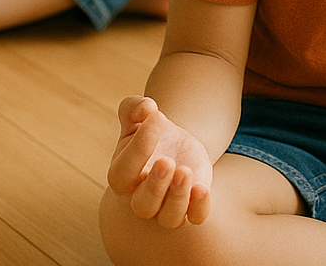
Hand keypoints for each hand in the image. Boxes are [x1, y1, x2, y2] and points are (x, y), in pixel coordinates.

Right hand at [107, 96, 212, 226]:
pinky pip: (196, 217)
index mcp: (123, 174)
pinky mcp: (192, 204)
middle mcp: (142, 196)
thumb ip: (134, 107)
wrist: (174, 143)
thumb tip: (146, 107)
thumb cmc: (149, 130)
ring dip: (177, 198)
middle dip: (155, 186)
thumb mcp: (138, 114)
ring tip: (185, 171)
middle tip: (166, 161)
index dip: (139, 147)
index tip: (157, 118)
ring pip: (168, 218)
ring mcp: (168, 203)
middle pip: (143, 205)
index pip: (124, 171)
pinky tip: (202, 188)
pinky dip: (199, 208)